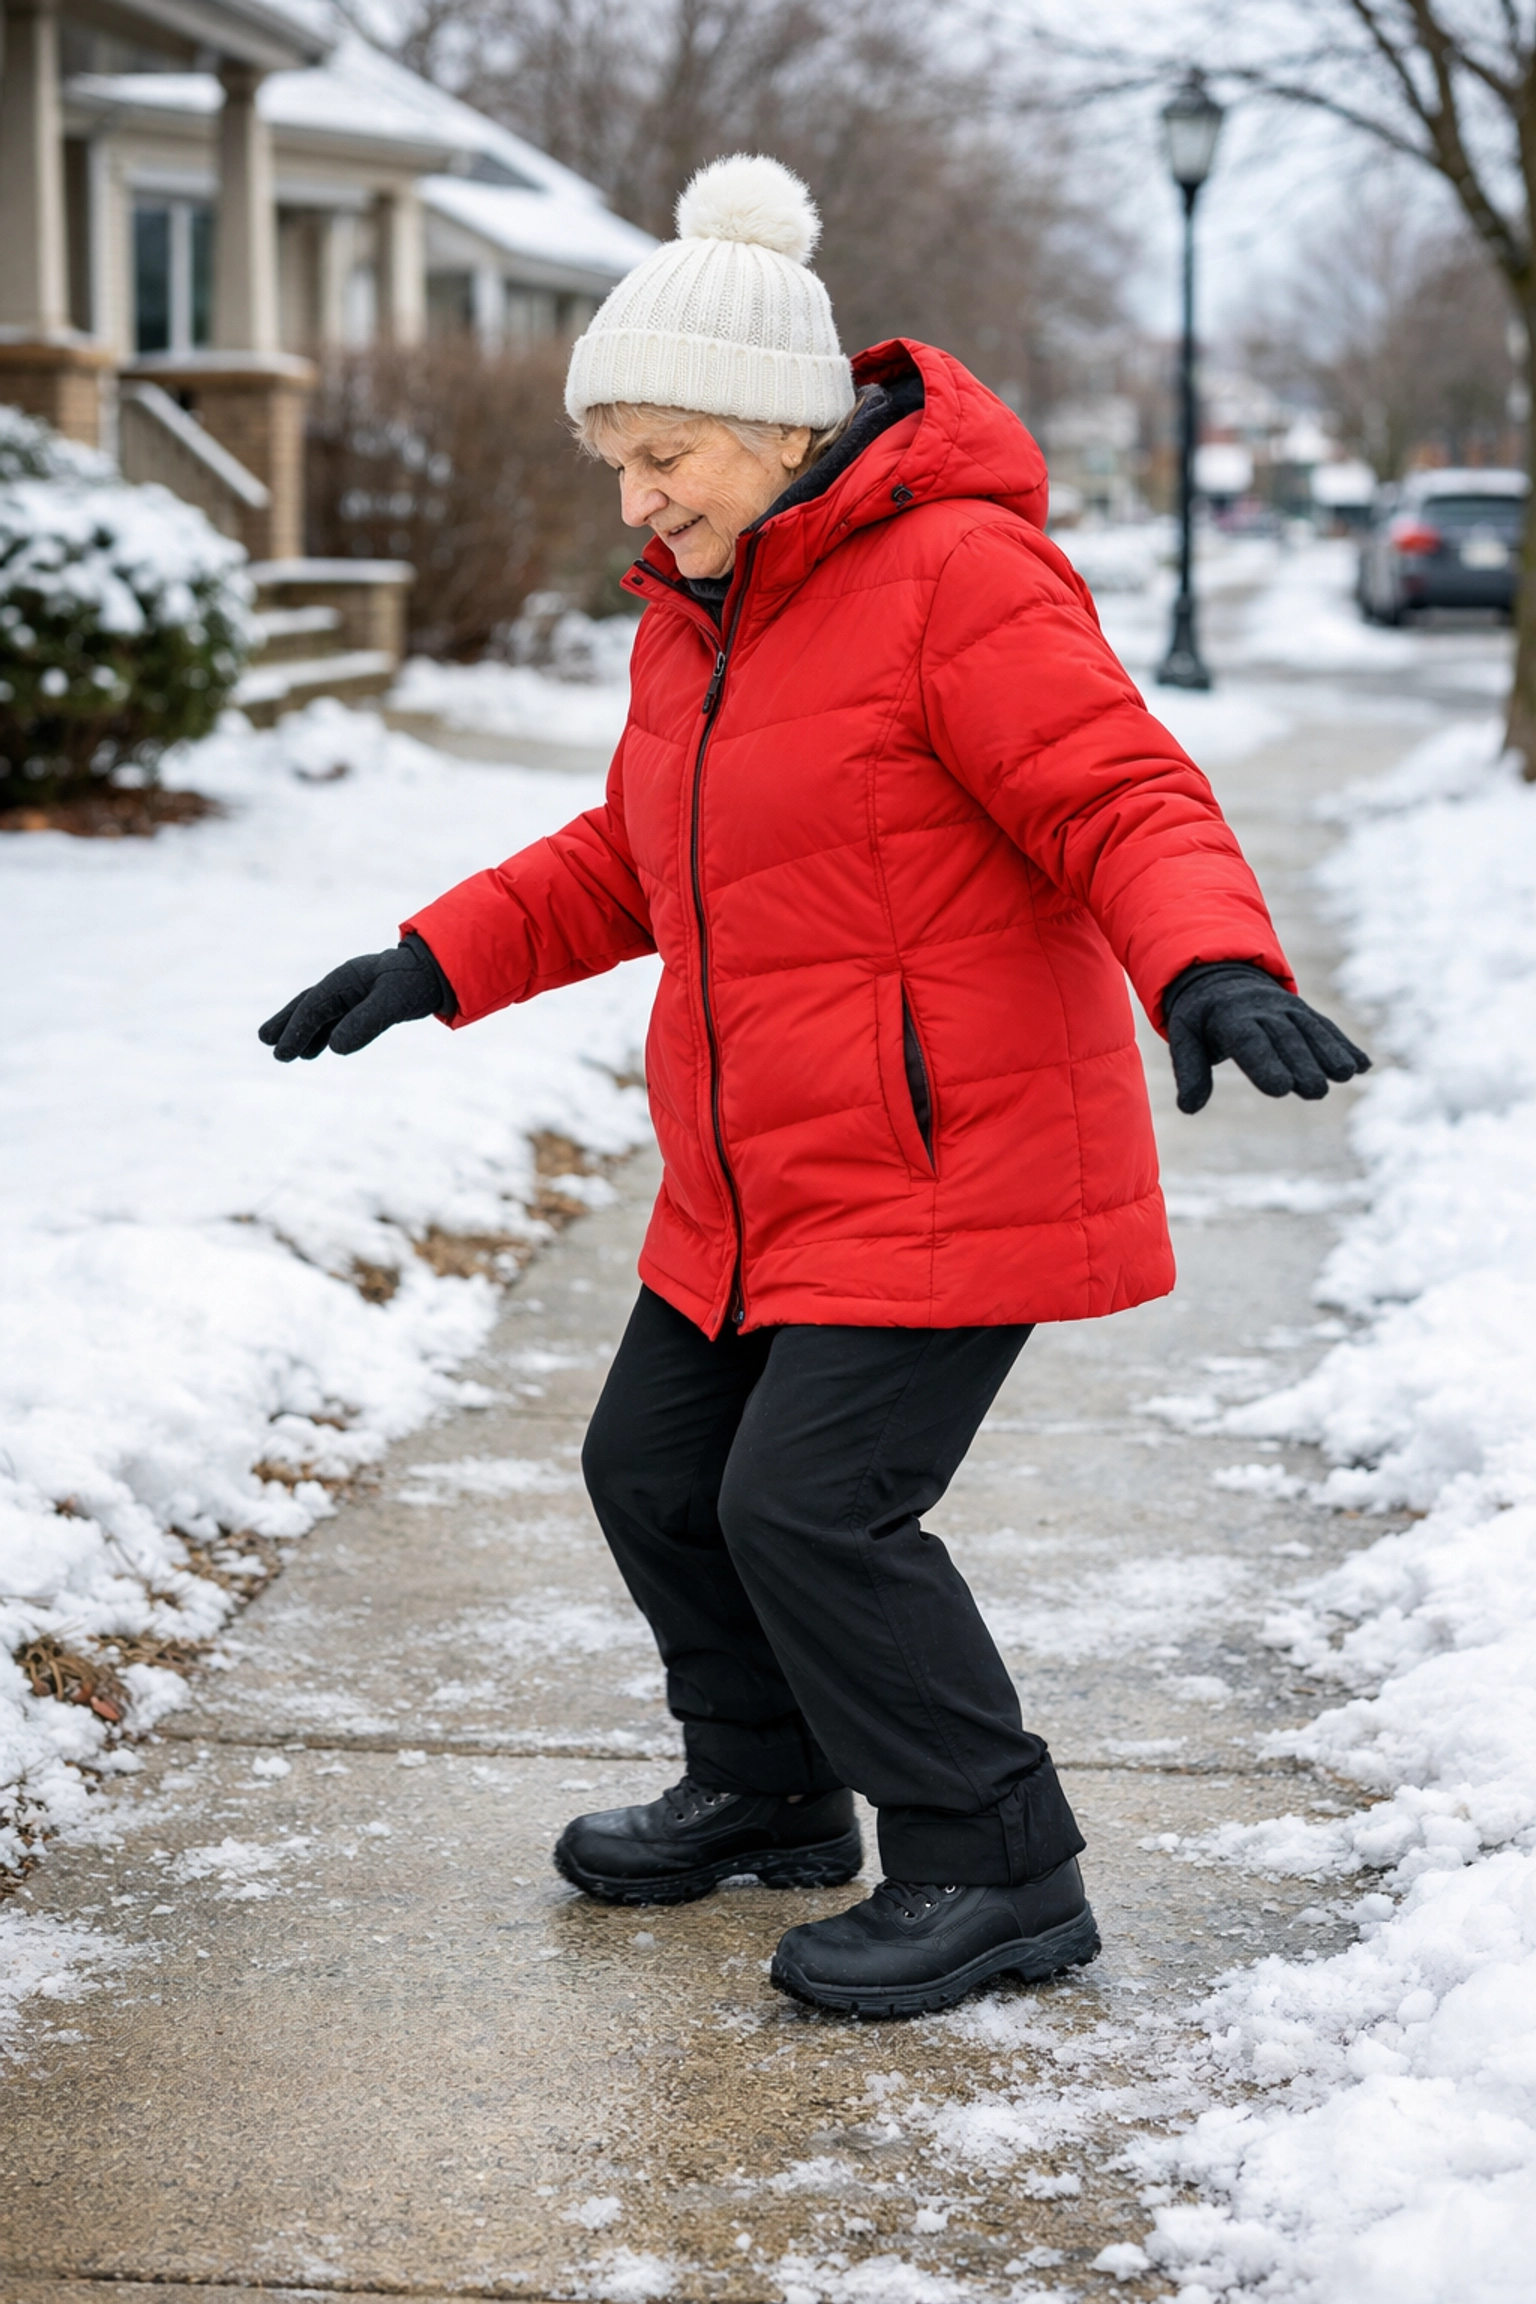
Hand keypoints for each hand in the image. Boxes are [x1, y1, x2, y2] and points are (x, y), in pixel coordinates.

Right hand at [259, 935, 452, 1060]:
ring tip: (286, 1054)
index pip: (314, 1007)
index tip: (282, 1052)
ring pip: (320, 1014)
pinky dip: (322, 1033)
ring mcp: (353, 993)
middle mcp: (344, 984)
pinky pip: (336, 1019)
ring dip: (302, 1032)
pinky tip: (316, 1049)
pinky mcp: (364, 1003)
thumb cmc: (415, 981)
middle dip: (287, 1023)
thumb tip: (335, 1047)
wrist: (437, 969)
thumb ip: (366, 1022)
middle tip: (265, 1041)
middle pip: (308, 1004)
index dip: (296, 1030)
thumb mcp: (393, 1002)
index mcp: (346, 979)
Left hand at [1163, 961, 1369, 1114]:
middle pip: (1286, 1039)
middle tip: (1316, 1092)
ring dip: (1331, 1052)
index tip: (1281, 1089)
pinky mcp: (1305, 1013)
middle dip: (1302, 1063)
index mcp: (1230, 1017)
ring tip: (1347, 1075)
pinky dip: (1345, 1045)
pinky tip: (1363, 1065)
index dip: (1266, 1064)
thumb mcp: (1184, 1037)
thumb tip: (1187, 1108)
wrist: (1222, 976)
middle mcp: (1264, 1010)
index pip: (1249, 1042)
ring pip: (1312, 1030)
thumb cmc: (1201, 1017)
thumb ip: (1189, 1071)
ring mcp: (1288, 1009)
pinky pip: (1327, 1028)